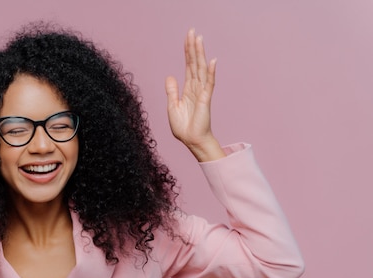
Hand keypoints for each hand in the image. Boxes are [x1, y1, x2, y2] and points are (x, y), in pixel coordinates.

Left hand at [165, 29, 224, 160]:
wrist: (191, 141)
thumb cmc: (183, 127)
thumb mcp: (172, 107)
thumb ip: (172, 91)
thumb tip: (170, 76)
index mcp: (187, 89)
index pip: (188, 67)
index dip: (187, 52)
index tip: (187, 38)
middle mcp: (196, 88)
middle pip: (194, 63)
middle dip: (193, 48)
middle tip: (192, 31)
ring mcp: (202, 92)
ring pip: (201, 69)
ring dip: (200, 54)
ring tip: (199, 39)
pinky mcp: (206, 99)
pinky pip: (209, 83)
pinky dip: (210, 72)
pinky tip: (212, 61)